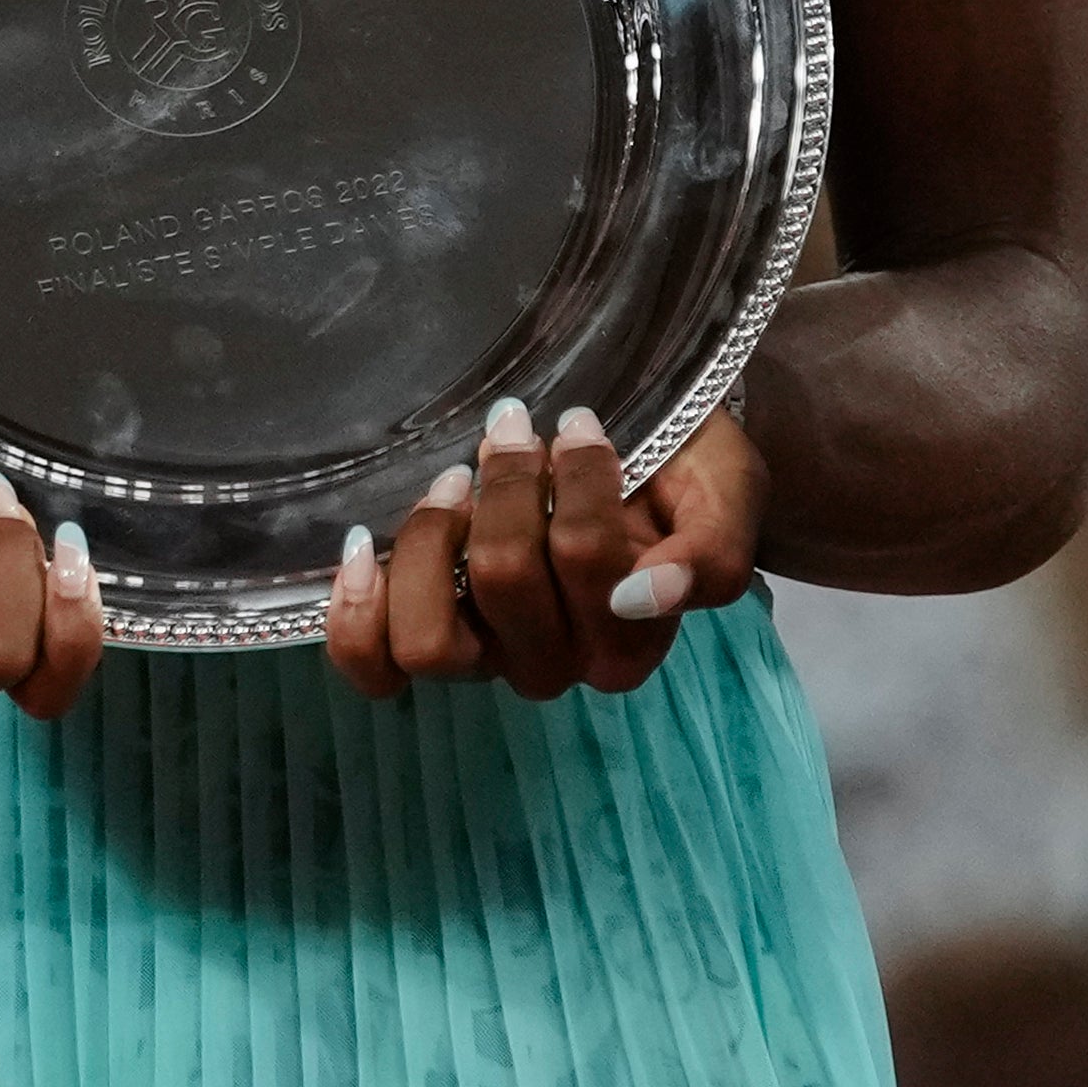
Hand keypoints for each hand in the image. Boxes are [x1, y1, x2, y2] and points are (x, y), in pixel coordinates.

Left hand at [327, 400, 755, 703]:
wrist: (649, 461)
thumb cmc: (688, 475)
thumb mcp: (729, 494)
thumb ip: (713, 553)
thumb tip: (643, 596)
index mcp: (632, 638)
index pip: (589, 564)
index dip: (575, 483)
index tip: (581, 422)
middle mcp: (558, 664)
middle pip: (503, 583)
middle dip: (506, 488)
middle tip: (517, 429)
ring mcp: (488, 659)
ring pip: (431, 639)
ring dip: (432, 540)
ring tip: (456, 481)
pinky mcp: (428, 642)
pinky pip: (374, 664)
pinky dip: (358, 614)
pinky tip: (363, 549)